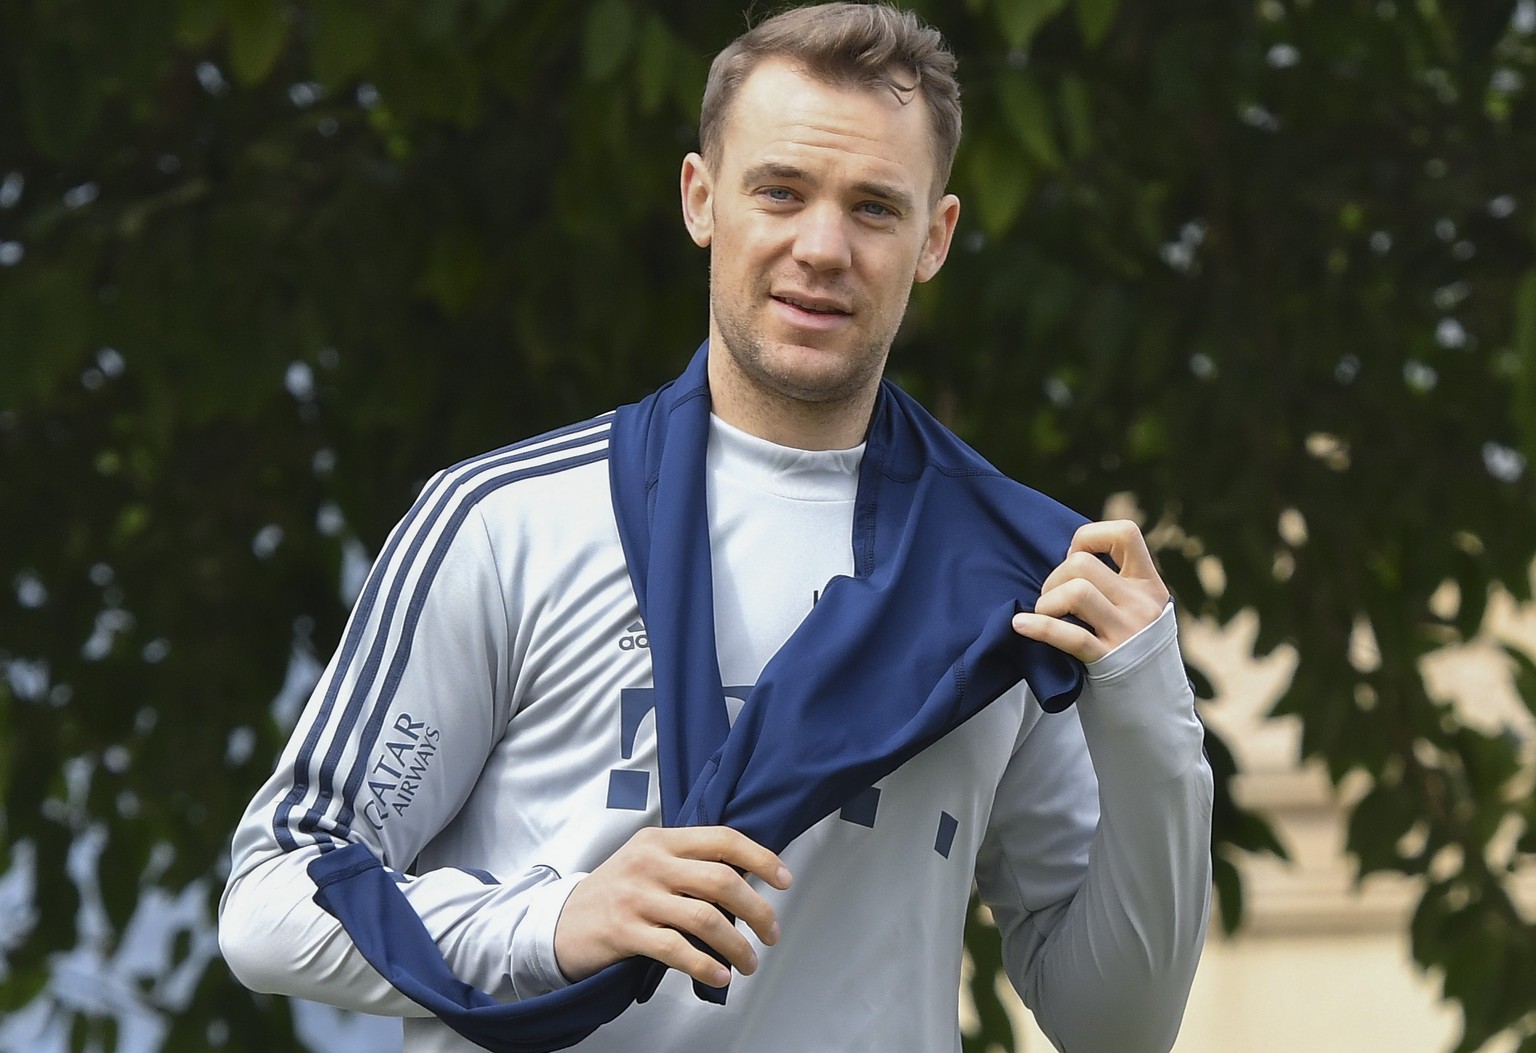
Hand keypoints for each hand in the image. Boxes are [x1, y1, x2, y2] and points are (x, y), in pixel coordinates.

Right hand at [553, 826, 791, 988]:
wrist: (558, 922)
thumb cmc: (614, 893)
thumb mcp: (648, 862)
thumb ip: (688, 864)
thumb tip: (747, 880)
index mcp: (661, 840)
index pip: (722, 840)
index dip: (760, 859)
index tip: (783, 879)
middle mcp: (650, 863)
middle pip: (721, 880)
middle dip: (757, 909)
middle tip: (771, 932)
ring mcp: (636, 897)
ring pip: (705, 918)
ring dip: (737, 945)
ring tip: (749, 962)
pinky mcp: (624, 932)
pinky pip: (676, 949)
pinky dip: (705, 965)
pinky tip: (719, 975)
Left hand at [1011, 520, 1169, 662]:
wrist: (1152, 711)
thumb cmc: (1129, 654)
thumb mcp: (1135, 611)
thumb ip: (1114, 585)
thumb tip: (1066, 557)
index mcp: (1150, 585)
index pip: (1125, 532)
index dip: (1089, 537)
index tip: (1075, 558)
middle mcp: (1143, 604)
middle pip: (1082, 563)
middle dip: (1054, 577)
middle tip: (1051, 600)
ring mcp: (1128, 632)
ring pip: (1076, 591)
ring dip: (1047, 601)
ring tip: (1045, 615)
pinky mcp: (1110, 661)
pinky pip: (1069, 635)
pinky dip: (1038, 627)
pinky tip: (1021, 625)